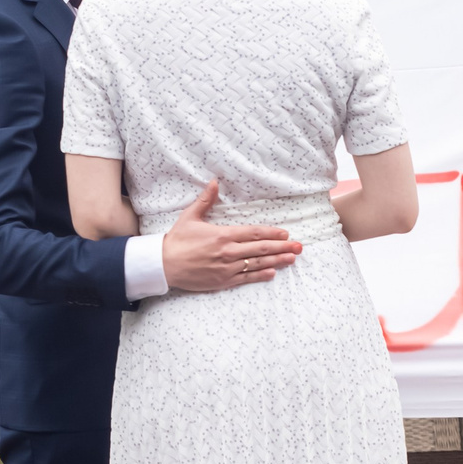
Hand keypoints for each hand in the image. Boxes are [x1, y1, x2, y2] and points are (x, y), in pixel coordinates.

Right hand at [161, 179, 301, 291]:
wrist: (163, 265)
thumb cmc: (177, 240)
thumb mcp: (190, 217)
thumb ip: (205, 200)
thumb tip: (214, 182)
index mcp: (222, 235)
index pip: (253, 233)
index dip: (271, 233)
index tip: (285, 233)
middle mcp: (228, 252)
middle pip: (260, 249)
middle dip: (281, 247)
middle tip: (299, 247)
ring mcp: (226, 268)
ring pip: (257, 264)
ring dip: (276, 261)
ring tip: (292, 259)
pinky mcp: (222, 281)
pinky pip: (245, 278)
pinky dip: (260, 276)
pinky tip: (272, 273)